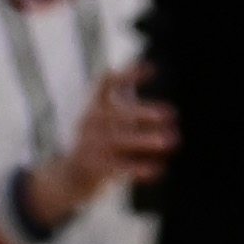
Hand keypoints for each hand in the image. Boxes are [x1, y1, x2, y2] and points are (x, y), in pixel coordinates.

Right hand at [37, 71, 177, 225]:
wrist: (70, 177)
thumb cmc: (97, 140)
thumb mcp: (104, 115)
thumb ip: (124, 93)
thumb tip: (149, 66)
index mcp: (94, 106)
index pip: (107, 83)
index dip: (128, 74)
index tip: (152, 69)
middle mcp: (91, 122)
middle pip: (119, 114)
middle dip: (146, 113)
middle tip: (172, 113)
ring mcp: (92, 145)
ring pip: (122, 141)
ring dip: (148, 140)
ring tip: (173, 140)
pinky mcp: (96, 169)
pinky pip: (122, 168)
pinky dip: (142, 169)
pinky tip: (160, 168)